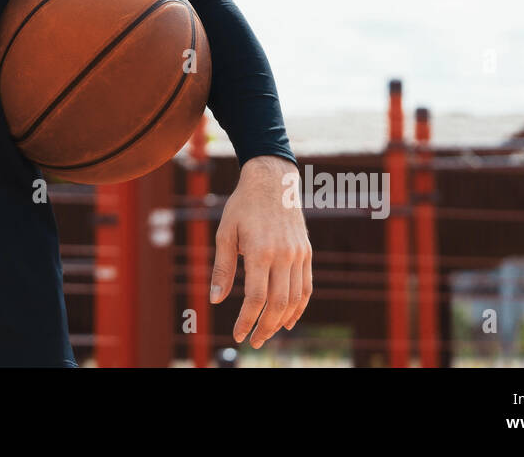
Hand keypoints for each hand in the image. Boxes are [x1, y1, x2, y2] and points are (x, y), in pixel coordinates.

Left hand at [209, 155, 312, 347]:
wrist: (273, 181)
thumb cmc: (243, 206)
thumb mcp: (226, 233)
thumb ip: (222, 268)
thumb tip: (216, 299)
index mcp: (260, 251)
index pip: (255, 298)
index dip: (246, 321)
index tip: (237, 335)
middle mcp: (284, 255)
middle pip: (278, 304)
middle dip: (264, 328)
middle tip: (253, 342)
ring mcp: (299, 255)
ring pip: (295, 299)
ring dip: (281, 321)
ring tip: (267, 333)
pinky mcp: (307, 253)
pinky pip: (306, 287)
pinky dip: (299, 307)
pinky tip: (288, 320)